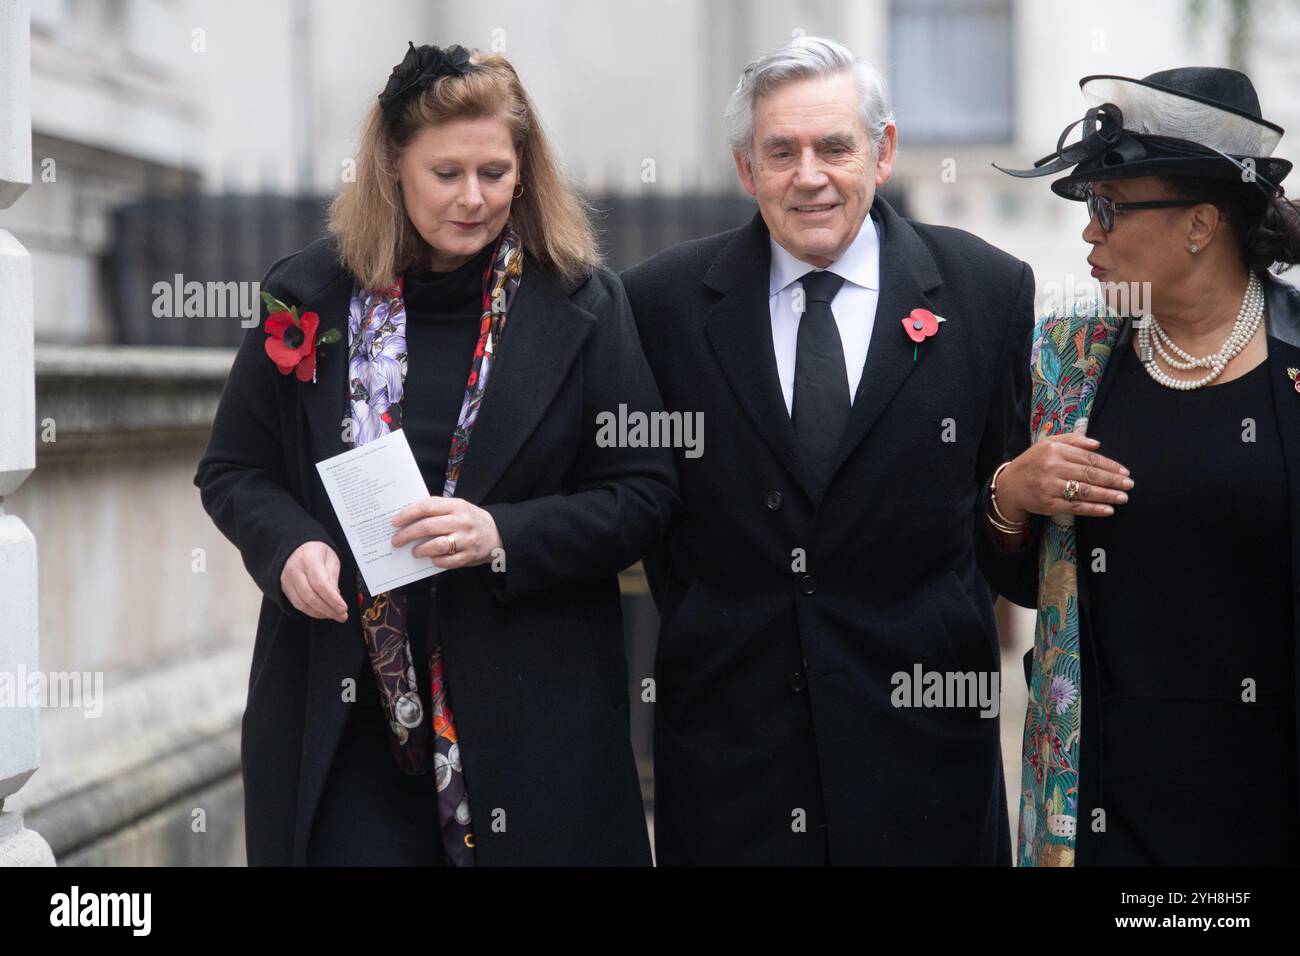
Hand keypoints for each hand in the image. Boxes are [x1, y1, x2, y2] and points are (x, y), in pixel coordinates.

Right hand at [280, 540, 348, 621]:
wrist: (298, 548)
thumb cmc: (317, 552)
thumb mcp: (330, 558)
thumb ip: (333, 577)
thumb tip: (336, 597)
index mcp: (309, 559)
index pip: (320, 583)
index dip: (332, 599)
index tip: (343, 608)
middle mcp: (294, 570)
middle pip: (310, 596)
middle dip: (328, 609)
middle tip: (342, 616)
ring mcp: (287, 580)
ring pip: (303, 603)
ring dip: (320, 613)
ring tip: (335, 615)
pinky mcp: (285, 589)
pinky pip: (298, 604)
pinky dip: (311, 611)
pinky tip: (323, 613)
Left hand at [390, 496, 502, 569]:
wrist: (498, 533)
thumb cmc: (470, 520)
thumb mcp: (458, 508)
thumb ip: (437, 510)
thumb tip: (408, 518)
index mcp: (456, 506)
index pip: (427, 506)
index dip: (408, 514)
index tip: (394, 521)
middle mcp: (461, 521)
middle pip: (428, 526)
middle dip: (407, 534)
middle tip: (396, 541)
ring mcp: (466, 540)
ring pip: (437, 545)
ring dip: (421, 550)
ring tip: (413, 552)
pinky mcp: (469, 556)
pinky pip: (447, 561)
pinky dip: (435, 561)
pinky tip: (430, 559)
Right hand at [996, 433, 1133, 520]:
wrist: (1009, 485)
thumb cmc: (1032, 463)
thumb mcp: (1047, 444)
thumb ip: (1072, 440)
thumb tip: (1097, 445)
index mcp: (1054, 450)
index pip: (1088, 458)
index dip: (1109, 465)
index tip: (1124, 472)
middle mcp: (1052, 467)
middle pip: (1089, 474)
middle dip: (1112, 480)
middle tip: (1129, 485)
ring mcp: (1049, 487)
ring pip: (1084, 491)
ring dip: (1107, 495)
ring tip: (1123, 498)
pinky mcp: (1048, 504)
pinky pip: (1075, 506)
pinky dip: (1093, 509)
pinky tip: (1107, 510)